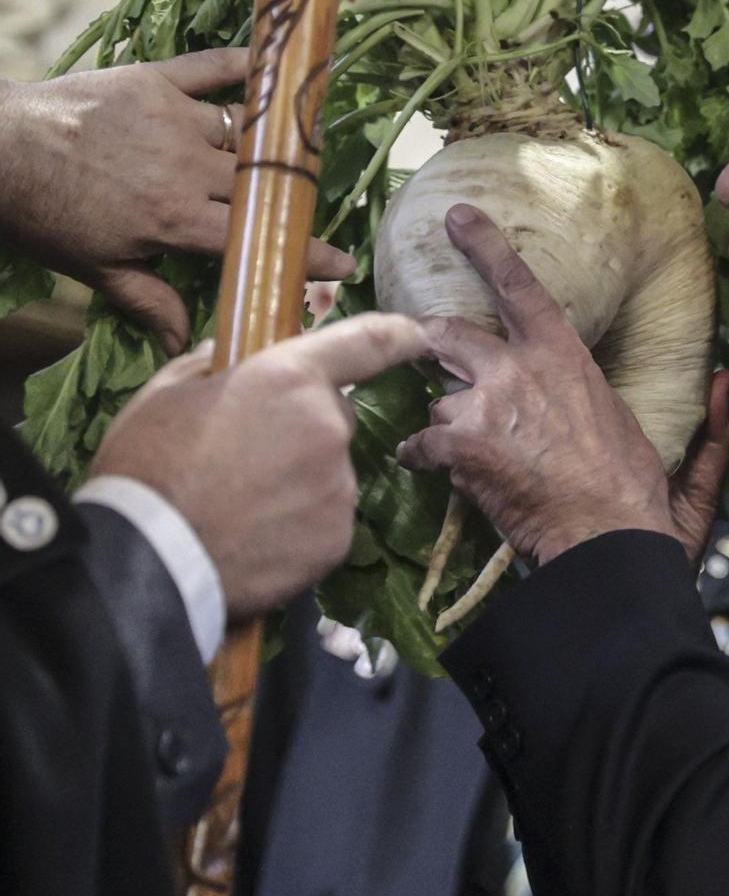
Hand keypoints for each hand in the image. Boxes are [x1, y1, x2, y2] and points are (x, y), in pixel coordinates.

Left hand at [0, 52, 353, 353]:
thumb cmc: (45, 216)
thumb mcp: (97, 269)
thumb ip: (149, 301)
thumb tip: (187, 344)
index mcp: (177, 220)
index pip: (255, 238)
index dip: (305, 254)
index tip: (341, 266)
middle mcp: (190, 168)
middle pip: (262, 183)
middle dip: (293, 198)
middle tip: (309, 204)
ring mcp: (177, 118)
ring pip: (243, 131)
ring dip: (269, 141)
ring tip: (294, 146)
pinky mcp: (158, 80)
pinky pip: (214, 68)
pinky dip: (246, 65)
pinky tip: (272, 65)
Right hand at [89, 312, 426, 619]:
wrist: (145, 562)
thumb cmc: (147, 466)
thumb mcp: (168, 392)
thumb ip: (216, 366)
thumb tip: (235, 361)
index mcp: (290, 378)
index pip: (366, 343)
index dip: (397, 334)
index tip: (417, 333)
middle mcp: (329, 427)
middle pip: (332, 417)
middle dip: (300, 427)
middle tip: (247, 455)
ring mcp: (338, 488)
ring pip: (327, 473)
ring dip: (299, 481)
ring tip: (241, 506)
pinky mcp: (337, 541)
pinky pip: (324, 521)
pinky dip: (299, 527)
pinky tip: (256, 537)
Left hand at [396, 206, 728, 566]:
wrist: (606, 542)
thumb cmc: (638, 498)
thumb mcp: (680, 452)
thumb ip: (709, 419)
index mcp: (564, 355)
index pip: (518, 285)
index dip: (485, 246)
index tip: (456, 216)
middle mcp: (518, 367)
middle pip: (447, 332)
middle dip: (432, 342)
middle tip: (428, 354)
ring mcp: (485, 403)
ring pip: (438, 400)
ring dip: (447, 423)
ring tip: (473, 455)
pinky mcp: (460, 445)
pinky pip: (419, 444)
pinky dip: (422, 459)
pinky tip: (436, 472)